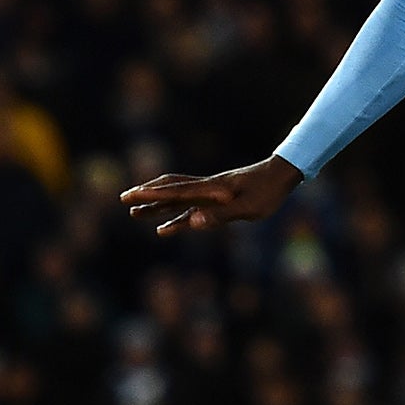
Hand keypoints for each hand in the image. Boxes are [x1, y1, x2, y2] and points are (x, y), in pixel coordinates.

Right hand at [120, 155, 303, 234]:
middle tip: (123, 199)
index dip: (153, 195)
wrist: (281, 175)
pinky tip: (165, 229)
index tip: (131, 195)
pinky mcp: (216, 201)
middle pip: (169, 190)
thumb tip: (192, 222)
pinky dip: (175, 218)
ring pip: (176, 199)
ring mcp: (210, 194)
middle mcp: (206, 189)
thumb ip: (221, 216)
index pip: (176, 192)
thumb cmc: (267, 193)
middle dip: (146, 195)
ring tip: (134, 213)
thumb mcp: (249, 209)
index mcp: (211, 189)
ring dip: (155, 206)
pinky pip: (189, 209)